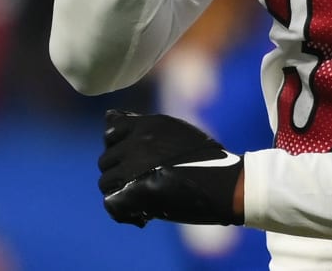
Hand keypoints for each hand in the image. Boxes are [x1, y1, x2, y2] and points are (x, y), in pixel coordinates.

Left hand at [98, 110, 243, 227]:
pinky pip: (111, 203)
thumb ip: (141, 125)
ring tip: (144, 200)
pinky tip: (143, 215)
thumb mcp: (174, 130)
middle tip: (143, 185)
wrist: (227, 184)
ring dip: (121, 193)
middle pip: (105, 160)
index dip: (118, 148)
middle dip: (119, 174)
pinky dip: (123, 212)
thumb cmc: (205, 158)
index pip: (110, 132)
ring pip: (106, 183)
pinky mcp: (136, 192)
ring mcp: (136, 166)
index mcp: (148, 124)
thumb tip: (108, 116)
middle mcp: (138, 142)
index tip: (133, 161)